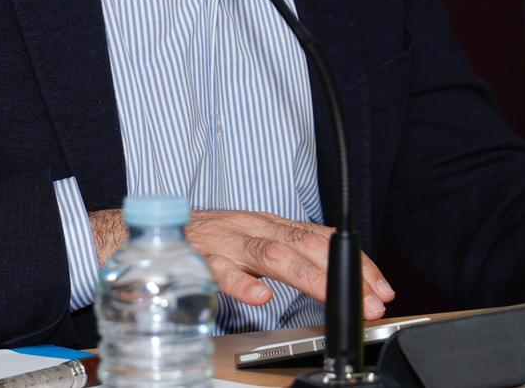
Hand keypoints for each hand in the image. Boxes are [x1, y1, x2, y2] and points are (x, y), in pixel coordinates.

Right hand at [89, 209, 395, 316]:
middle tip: (370, 299)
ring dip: (306, 276)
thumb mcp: (251, 243)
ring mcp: (225, 241)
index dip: (357, 260)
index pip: (324, 238)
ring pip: (272, 253)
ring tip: (329, 295)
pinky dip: (241, 283)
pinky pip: (219, 270)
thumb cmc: (203, 240)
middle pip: (306, 244)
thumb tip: (327, 279)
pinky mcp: (195, 258)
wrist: (142, 230)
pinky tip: (259, 297)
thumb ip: (285, 258)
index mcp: (270, 225)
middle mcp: (253, 227)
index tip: (382, 287)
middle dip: (343, 271)